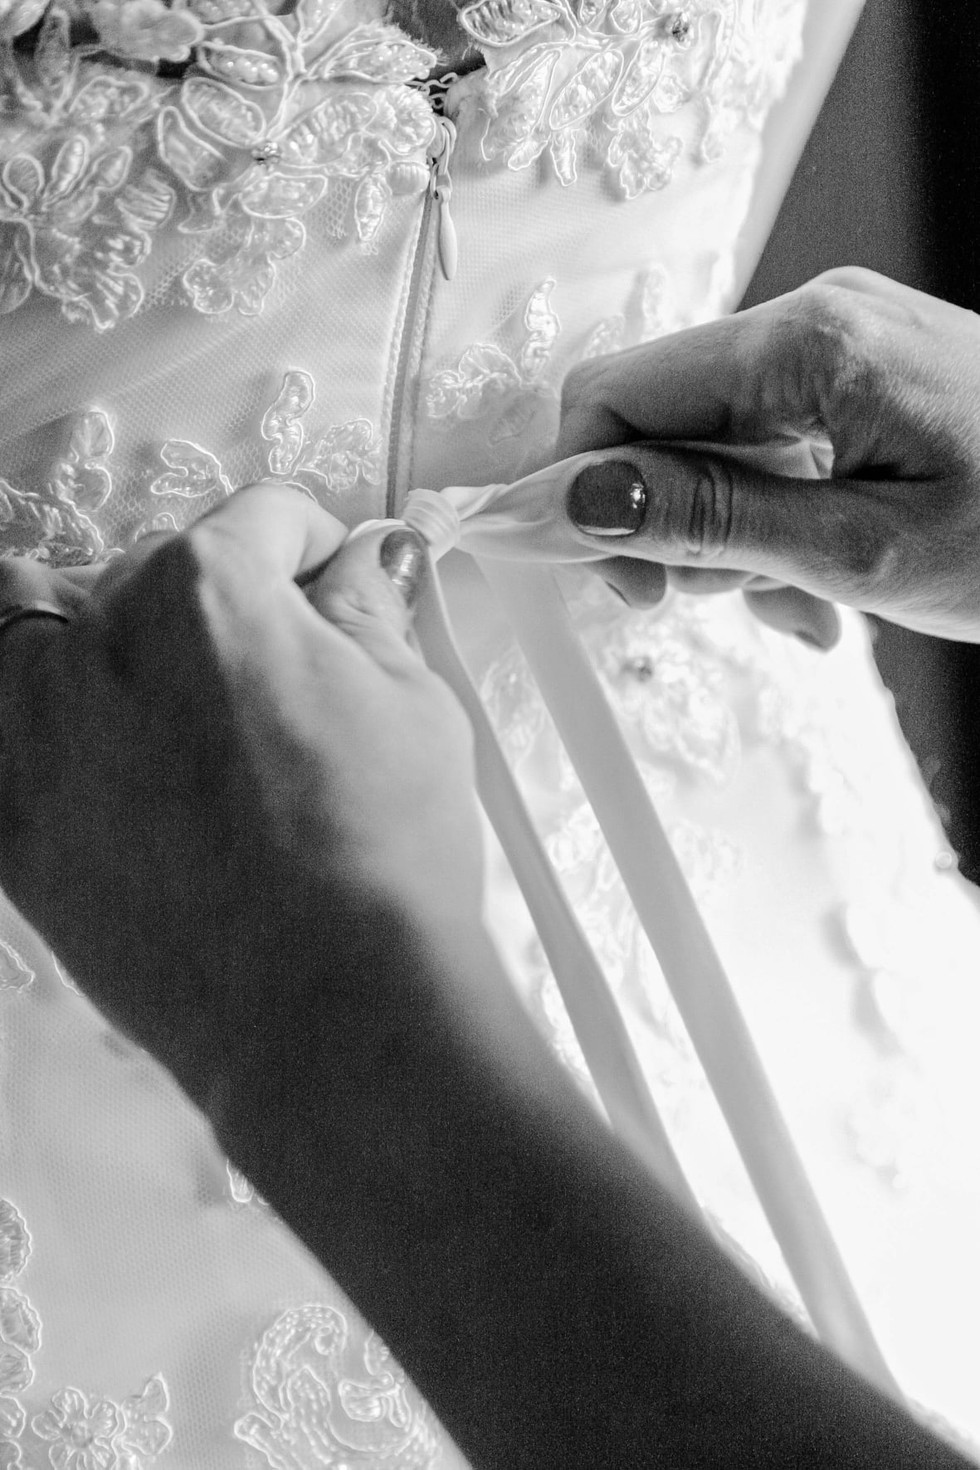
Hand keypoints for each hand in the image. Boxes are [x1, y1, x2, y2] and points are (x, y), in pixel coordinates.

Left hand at [0, 486, 480, 1104]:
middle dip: (220, 597)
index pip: (261, 518)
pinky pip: (7, 730)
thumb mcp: (413, 704)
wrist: (323, 1008)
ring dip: (98, 632)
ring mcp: (39, 733)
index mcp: (208, 588)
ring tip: (166, 694)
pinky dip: (45, 720)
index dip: (316, 546)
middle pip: (154, 567)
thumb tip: (371, 565)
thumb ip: (372, 613)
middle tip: (274, 663)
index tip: (330, 581)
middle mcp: (102, 640)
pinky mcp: (9, 823)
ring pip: (39, 624)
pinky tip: (111, 757)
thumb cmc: (379, 861)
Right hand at [558, 268, 979, 642]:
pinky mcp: (857, 375)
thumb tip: (580, 499)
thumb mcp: (860, 551)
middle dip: (662, 523)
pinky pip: (766, 443)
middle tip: (707, 604)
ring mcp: (838, 343)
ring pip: (709, 442)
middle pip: (656, 419)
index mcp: (809, 344)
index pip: (616, 395)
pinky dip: (770, 518)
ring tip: (798, 607)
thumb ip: (709, 519)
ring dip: (724, 536)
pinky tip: (816, 580)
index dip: (577, 489)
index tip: (587, 574)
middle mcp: (816, 320)